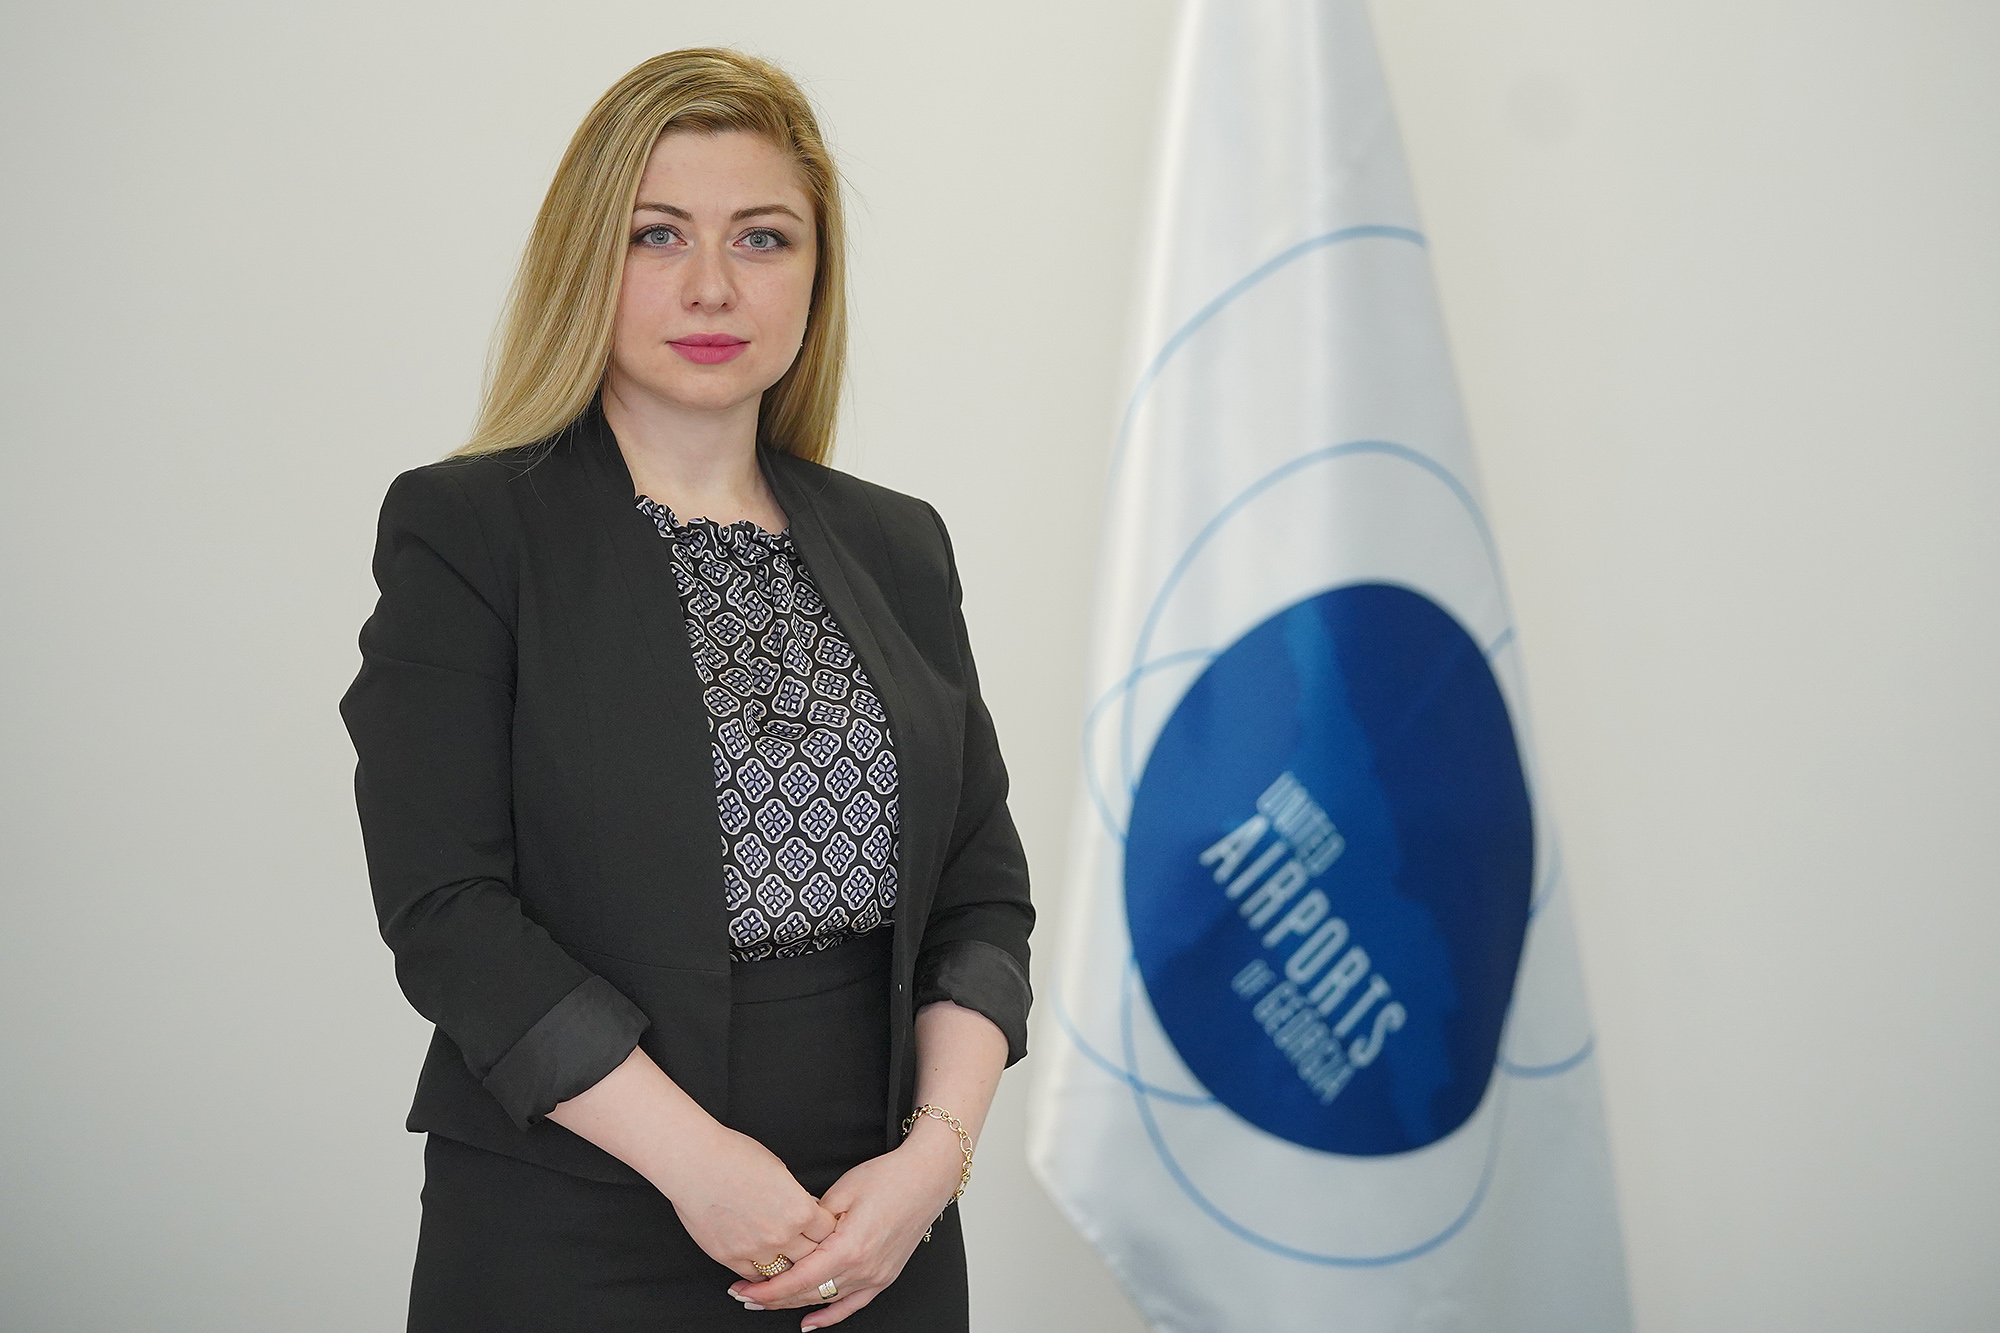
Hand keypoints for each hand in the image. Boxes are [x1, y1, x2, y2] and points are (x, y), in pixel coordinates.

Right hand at [660, 1122, 838, 1281]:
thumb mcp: (780, 1170)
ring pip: (783, 1272)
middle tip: (805, 1247)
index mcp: (799, 1209)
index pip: (827, 1232)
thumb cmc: (735, 1156)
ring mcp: (755, 1250)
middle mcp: (782, 1235)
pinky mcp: (730, 1257)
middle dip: (810, 1251)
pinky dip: (759, 1271)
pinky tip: (760, 1261)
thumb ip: (795, 1196)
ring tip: (783, 1256)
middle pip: (809, 1257)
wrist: (695, 1162)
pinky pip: (753, 1275)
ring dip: (785, 1265)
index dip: (824, 1229)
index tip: (820, 1229)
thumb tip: (805, 1210)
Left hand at [725, 1116, 964, 1327]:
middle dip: (773, 1298)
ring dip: (794, 1304)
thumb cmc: (887, 1177)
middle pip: (809, 1294)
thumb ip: (813, 1221)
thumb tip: (789, 1236)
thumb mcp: (841, 1191)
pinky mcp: (884, 1276)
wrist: (927, 1178)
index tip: (743, 1290)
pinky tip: (809, 1322)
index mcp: (849, 1247)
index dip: (768, 1289)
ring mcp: (877, 1276)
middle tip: (743, 1296)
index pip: (800, 1279)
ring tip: (765, 1304)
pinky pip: (852, 1305)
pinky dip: (830, 1316)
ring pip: (826, 1300)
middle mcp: (864, 1269)